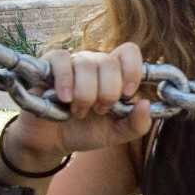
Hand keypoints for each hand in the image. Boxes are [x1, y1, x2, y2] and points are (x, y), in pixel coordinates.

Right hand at [16, 44, 155, 160]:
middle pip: (109, 63)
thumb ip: (137, 124)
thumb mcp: (116, 134)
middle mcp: (94, 63)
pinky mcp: (49, 65)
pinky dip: (65, 81)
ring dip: (85, 95)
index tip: (127, 95)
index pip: (129, 52)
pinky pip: (61, 59)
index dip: (132, 71)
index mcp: (114, 73)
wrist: (52, 142)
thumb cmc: (85, 131)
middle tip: (99, 110)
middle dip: (107, 93)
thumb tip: (146, 103)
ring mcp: (72, 62)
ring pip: (86, 65)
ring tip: (78, 112)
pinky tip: (64, 99)